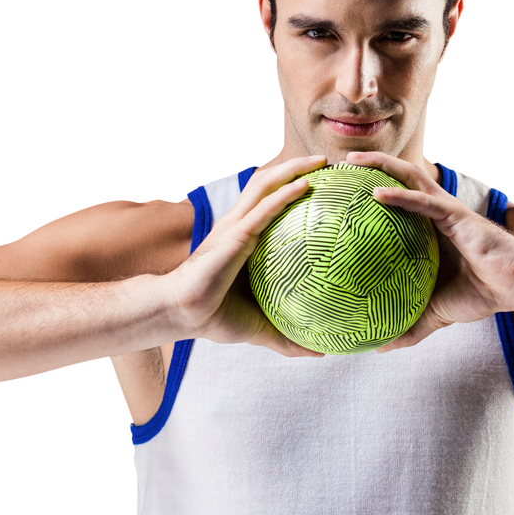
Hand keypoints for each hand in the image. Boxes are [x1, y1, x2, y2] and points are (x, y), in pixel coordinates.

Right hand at [166, 155, 328, 358]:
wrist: (184, 313)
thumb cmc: (216, 316)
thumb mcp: (261, 326)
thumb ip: (288, 337)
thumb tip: (320, 352)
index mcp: (245, 237)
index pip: (271, 202)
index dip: (293, 186)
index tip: (325, 184)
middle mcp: (241, 224)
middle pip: (269, 182)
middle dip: (297, 166)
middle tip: (329, 163)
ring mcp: (236, 226)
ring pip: (266, 184)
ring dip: (294, 168)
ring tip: (321, 162)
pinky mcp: (235, 234)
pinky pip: (264, 208)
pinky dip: (285, 193)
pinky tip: (306, 185)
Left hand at [345, 151, 513, 352]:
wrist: (512, 286)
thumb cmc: (479, 294)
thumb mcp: (435, 314)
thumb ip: (409, 327)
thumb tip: (379, 347)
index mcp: (426, 229)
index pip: (393, 203)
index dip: (367, 191)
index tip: (336, 192)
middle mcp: (432, 212)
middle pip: (396, 178)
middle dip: (367, 166)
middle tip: (335, 166)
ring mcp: (443, 209)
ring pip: (408, 176)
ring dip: (379, 165)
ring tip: (350, 162)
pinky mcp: (454, 213)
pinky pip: (422, 201)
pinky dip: (399, 196)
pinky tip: (375, 193)